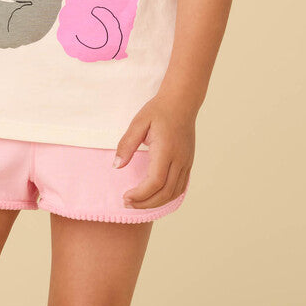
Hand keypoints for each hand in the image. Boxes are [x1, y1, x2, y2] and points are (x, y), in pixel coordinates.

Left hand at [114, 95, 195, 209]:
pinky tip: (154, 197)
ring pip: (174, 193)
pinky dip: (167, 197)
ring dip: (156, 203)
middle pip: (165, 192)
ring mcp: (186, 162)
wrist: (182, 102)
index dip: (140, 194)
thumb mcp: (138, 123)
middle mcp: (180, 159)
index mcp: (166, 150)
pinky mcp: (188, 163)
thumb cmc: (158, 110)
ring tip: (138, 203)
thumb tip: (117, 166)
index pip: (155, 181)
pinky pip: (180, 187)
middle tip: (127, 204)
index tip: (125, 197)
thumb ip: (126, 144)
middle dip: (145, 203)